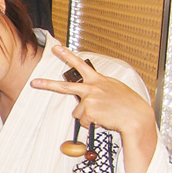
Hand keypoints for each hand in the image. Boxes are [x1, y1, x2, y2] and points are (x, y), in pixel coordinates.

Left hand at [30, 46, 155, 135]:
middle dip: (47, 84)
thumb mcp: (115, 89)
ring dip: (89, 117)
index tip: (56, 48)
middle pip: (65, 86)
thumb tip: (88, 96)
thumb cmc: (128, 105)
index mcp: (98, 80)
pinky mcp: (89, 110)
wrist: (137, 117)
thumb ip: (100, 87)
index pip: (81, 65)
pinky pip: (84, 122)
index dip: (67, 55)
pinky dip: (93, 124)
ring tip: (104, 115)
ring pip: (78, 112)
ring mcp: (89, 98)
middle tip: (34, 82)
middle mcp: (92, 87)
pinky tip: (105, 120)